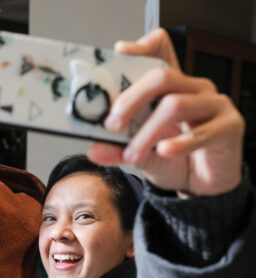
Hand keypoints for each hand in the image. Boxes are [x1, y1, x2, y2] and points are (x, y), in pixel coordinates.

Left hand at [87, 28, 244, 196]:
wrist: (202, 185)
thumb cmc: (173, 159)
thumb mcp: (138, 153)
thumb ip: (117, 149)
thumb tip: (94, 150)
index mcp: (171, 87)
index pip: (161, 51)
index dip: (142, 47)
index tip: (120, 53)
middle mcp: (194, 88)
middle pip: (161, 77)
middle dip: (131, 99)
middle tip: (112, 124)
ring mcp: (214, 104)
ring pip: (175, 105)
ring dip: (147, 132)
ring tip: (132, 154)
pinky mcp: (230, 125)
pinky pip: (202, 131)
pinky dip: (179, 143)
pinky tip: (164, 151)